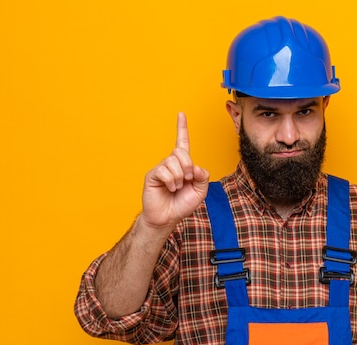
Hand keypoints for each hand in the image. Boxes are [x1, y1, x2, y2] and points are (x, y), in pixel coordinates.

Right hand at [140, 112, 208, 229]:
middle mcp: (171, 163)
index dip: (182, 128)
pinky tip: (170, 188)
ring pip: (173, 161)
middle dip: (187, 165)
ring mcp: (161, 168)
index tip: (181, 114)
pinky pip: (164, 170)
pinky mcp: (153, 175)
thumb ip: (203, 177)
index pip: (182, 142)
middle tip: (187, 179)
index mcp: (183, 165)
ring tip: (176, 187)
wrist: (168, 218)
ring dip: (179, 176)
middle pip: (181, 152)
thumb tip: (195, 166)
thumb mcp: (200, 191)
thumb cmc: (182, 204)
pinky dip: (171, 181)